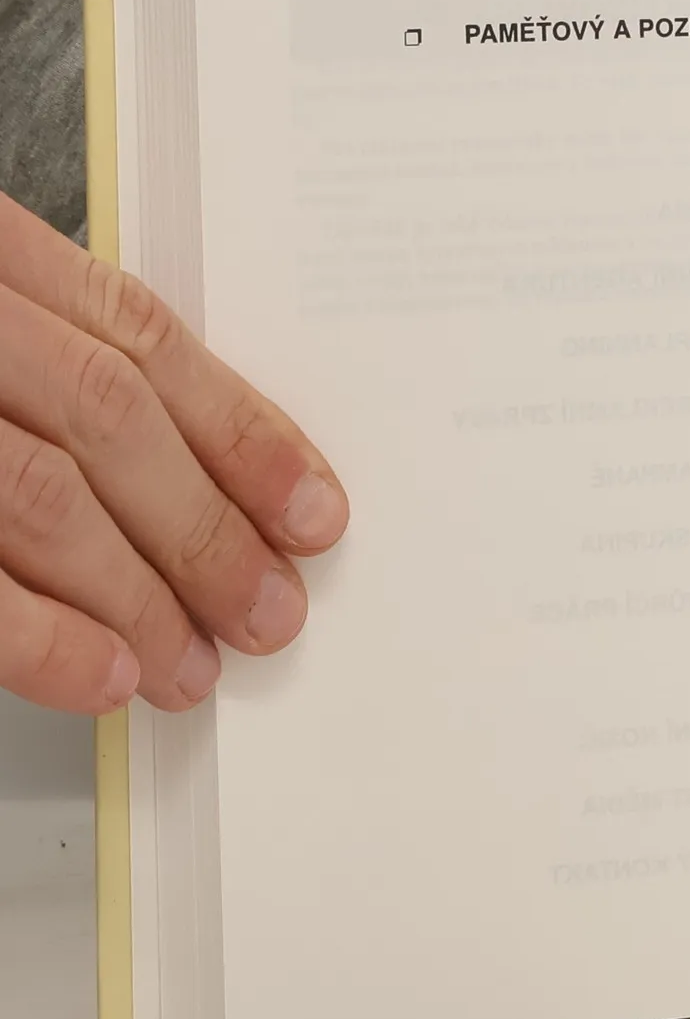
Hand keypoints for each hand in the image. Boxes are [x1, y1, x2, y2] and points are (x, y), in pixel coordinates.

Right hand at [0, 194, 347, 715]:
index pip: (141, 340)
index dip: (243, 432)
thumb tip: (198, 473)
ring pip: (44, 497)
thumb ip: (60, 358)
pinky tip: (106, 678)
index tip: (319, 513)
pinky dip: (41, 636)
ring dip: (139, 597)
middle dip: (208, 529)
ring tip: (195, 667)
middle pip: (110, 420)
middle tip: (274, 616)